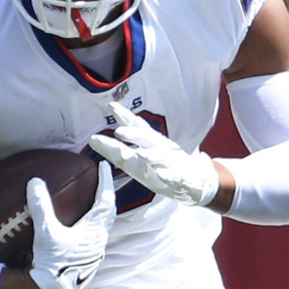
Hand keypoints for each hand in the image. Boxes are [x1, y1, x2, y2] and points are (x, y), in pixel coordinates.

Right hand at [27, 161, 115, 288]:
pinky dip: (92, 224)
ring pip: (103, 225)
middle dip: (106, 194)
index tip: (104, 166)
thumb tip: (36, 182)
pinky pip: (94, 236)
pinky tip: (80, 225)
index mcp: (93, 230)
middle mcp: (99, 240)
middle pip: (108, 212)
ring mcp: (94, 252)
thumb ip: (41, 207)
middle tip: (101, 180)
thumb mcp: (45, 232)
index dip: (105, 181)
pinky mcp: (87, 261)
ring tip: (92, 200)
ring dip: (100, 210)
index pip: (105, 200)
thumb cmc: (52, 263)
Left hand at [89, 102, 218, 206]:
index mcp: (151, 143)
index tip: (112, 106)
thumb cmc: (162, 168)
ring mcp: (173, 163)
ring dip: (152, 155)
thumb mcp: (138, 160)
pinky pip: (176, 176)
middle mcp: (161, 149)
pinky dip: (170, 176)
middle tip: (119, 131)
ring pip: (162, 157)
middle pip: (148, 139)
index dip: (125, 117)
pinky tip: (162, 175)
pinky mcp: (183, 178)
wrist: (196, 181)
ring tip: (140, 154)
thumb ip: (118, 150)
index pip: (137, 127)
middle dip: (135, 134)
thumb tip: (92, 140)